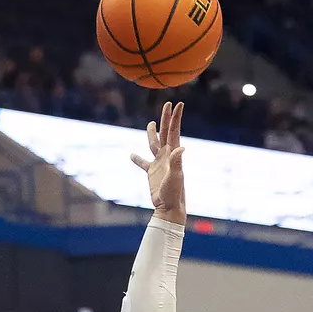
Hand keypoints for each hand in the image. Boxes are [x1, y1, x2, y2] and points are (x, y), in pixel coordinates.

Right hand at [131, 101, 184, 222]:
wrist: (169, 207)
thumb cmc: (174, 192)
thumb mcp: (176, 176)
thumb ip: (176, 161)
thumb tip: (181, 148)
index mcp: (173, 154)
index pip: (173, 131)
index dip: (175, 117)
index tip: (178, 103)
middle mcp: (167, 156)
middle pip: (165, 133)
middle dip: (166, 119)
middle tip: (167, 104)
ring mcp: (159, 164)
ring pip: (154, 144)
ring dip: (152, 133)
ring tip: (151, 123)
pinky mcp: (152, 173)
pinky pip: (143, 163)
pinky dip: (137, 159)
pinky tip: (131, 155)